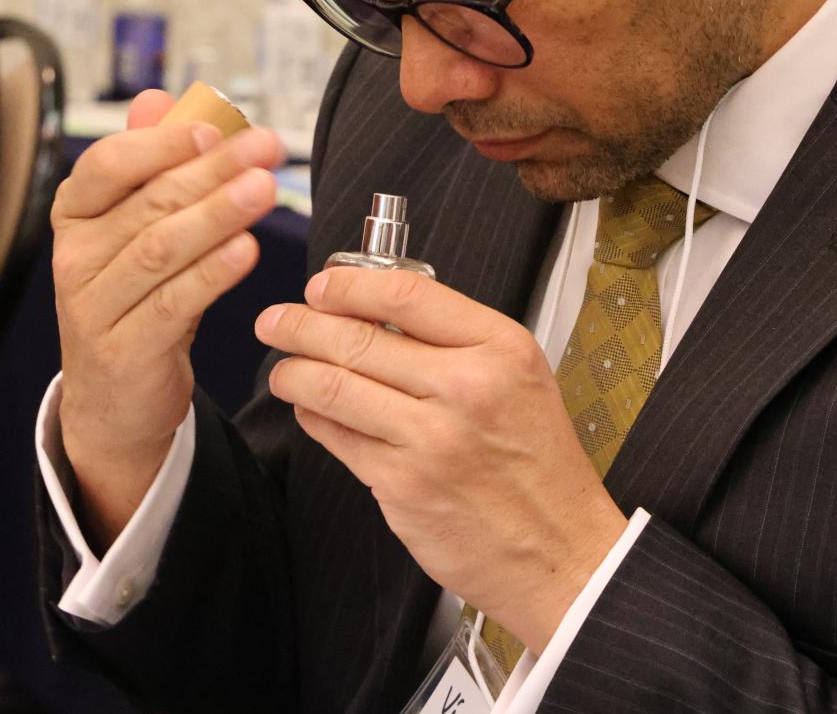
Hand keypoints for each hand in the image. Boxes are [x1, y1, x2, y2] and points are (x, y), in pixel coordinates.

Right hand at [53, 90, 284, 547]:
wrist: (115, 401)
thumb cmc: (133, 301)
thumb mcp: (136, 231)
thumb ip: (148, 164)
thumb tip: (159, 98)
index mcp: (75, 216)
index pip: (107, 164)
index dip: (161, 143)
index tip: (215, 127)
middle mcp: (75, 257)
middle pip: (147, 202)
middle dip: (212, 171)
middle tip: (263, 149)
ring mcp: (93, 307)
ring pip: (160, 249)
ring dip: (217, 214)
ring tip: (263, 189)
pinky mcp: (124, 350)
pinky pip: (172, 303)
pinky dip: (211, 274)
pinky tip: (245, 250)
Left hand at [257, 267, 626, 654]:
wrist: (560, 550)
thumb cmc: (539, 465)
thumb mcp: (521, 377)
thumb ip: (457, 341)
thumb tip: (374, 311)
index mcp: (500, 350)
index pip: (407, 294)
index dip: (350, 285)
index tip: (323, 287)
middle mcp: (465, 388)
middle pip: (357, 338)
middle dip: (301, 324)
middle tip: (276, 320)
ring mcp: (430, 438)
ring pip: (333, 387)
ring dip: (293, 372)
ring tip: (283, 368)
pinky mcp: (401, 485)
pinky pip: (336, 437)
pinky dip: (312, 417)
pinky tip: (308, 409)